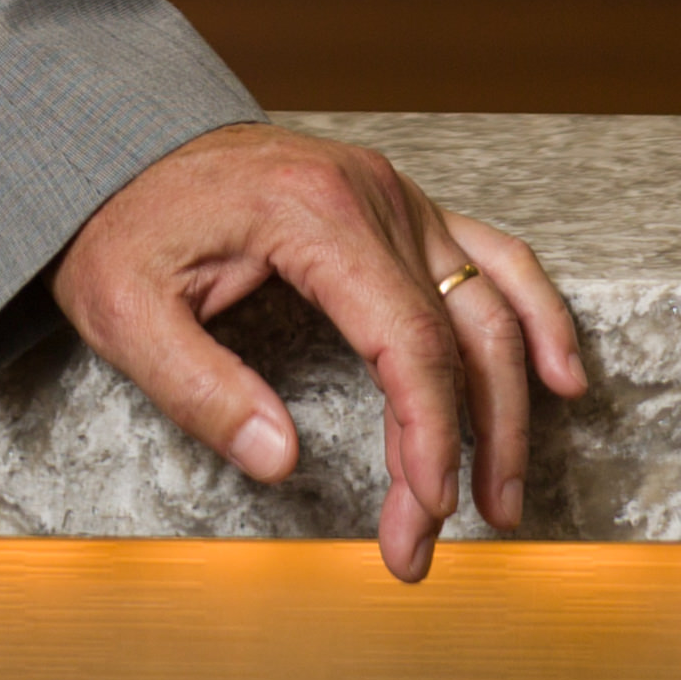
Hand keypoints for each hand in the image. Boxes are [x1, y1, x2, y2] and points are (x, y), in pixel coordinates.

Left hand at [51, 121, 588, 580]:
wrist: (121, 144)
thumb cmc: (123, 223)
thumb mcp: (126, 311)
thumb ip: (200, 388)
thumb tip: (281, 461)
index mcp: (313, 214)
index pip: (407, 339)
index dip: (430, 434)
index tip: (427, 510)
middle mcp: (374, 194)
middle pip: (458, 332)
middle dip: (469, 446)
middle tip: (440, 535)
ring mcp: (396, 196)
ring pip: (490, 301)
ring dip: (512, 402)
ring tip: (508, 494)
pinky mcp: (400, 207)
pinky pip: (491, 258)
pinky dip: (533, 317)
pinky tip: (559, 376)